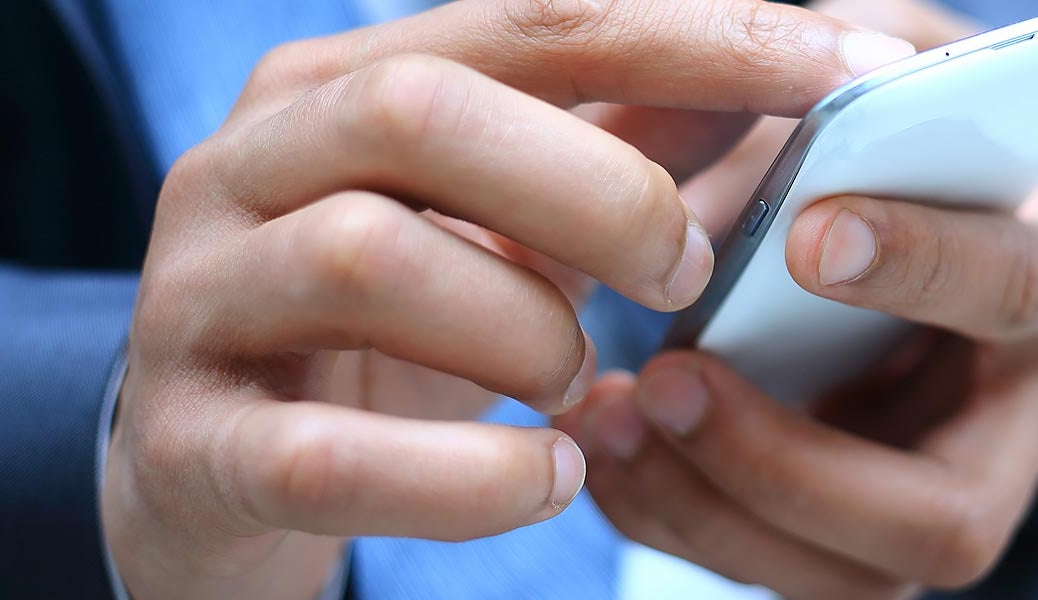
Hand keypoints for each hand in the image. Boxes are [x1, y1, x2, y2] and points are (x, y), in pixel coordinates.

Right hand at [104, 1, 915, 597]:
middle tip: (689, 274)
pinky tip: (549, 478)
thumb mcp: (495, 221)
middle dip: (598, 191)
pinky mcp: (191, 446)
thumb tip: (783, 72)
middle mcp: (248, 165)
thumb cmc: (387, 330)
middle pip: (424, 111)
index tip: (846, 74)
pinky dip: (465, 477)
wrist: (209, 478)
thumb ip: (614, 144)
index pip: (531, 16)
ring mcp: (199, 301)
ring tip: (584, 384)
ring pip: (365, 258)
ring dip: (525, 329)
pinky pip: (322, 455)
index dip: (698, 36)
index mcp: (338, 86)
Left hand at [566, 1, 1037, 596]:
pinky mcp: (872, 533)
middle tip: (670, 379)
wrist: (954, 213)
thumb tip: (767, 96)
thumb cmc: (933, 133)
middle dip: (790, 466)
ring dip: (712, 510)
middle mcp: (1030, 418)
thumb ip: (858, 82)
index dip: (923, 267)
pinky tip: (608, 446)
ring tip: (609, 416)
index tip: (808, 237)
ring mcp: (953, 492)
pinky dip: (676, 518)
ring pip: (854, 579)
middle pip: (947, 518)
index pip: (1018, 291)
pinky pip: (780, 571)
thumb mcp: (916, 73)